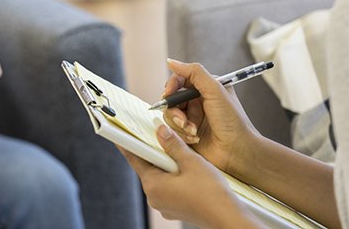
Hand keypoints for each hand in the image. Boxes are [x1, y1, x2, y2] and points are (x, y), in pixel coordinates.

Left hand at [120, 125, 255, 227]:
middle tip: (157, 135)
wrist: (228, 218)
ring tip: (178, 152)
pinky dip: (174, 175)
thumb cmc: (211, 193)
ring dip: (167, 163)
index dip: (128, 144)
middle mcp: (155, 198)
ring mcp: (165, 205)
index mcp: (153, 186)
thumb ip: (173, 144)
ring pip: (160, 176)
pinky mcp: (176, 208)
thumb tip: (159, 130)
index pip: (135, 159)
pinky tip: (186, 168)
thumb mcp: (191, 161)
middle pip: (148, 167)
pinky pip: (169, 187)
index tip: (120, 134)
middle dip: (154, 151)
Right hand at [161, 59, 259, 173]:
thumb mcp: (215, 90)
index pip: (179, 80)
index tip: (168, 93)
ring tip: (192, 130)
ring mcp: (192, 117)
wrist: (238, 151)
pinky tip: (195, 138)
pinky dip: (181, 134)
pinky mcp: (187, 132)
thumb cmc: (232, 121)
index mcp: (205, 88)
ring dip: (179, 123)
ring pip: (169, 114)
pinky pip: (172, 129)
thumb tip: (171, 62)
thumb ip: (194, 73)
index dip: (171, 86)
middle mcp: (197, 101)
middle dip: (174, 109)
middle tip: (182, 119)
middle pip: (171, 98)